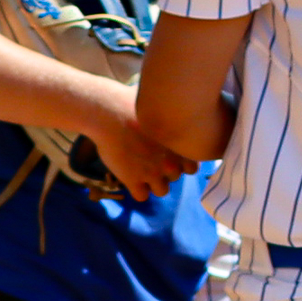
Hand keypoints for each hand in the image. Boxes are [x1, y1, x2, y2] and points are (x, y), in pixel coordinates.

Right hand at [86, 82, 197, 201]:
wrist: (110, 112)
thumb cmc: (136, 104)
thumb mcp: (165, 112)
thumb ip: (176, 126)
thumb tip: (181, 122)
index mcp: (182, 146)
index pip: (192, 168)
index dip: (180, 163)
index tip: (169, 155)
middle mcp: (172, 162)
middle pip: (175, 177)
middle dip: (165, 170)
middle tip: (151, 158)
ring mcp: (153, 174)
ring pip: (162, 191)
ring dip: (153, 183)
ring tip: (141, 169)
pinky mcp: (133, 181)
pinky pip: (142, 196)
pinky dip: (137, 189)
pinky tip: (130, 175)